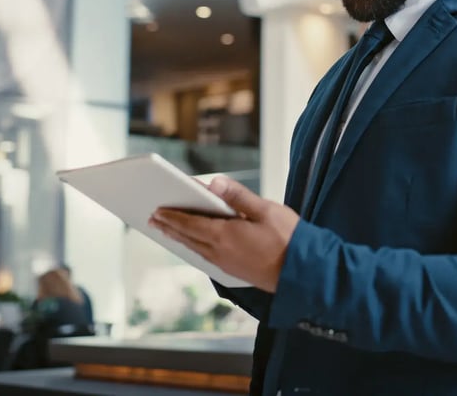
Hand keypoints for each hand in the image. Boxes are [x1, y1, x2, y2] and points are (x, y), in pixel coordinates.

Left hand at [149, 176, 299, 292]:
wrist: (303, 273)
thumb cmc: (289, 239)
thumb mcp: (266, 210)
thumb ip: (239, 196)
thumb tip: (215, 183)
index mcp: (225, 235)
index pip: (190, 223)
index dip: (172, 216)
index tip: (157, 210)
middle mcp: (220, 252)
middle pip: (188, 237)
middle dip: (169, 227)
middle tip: (153, 219)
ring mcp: (226, 264)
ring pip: (195, 249)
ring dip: (179, 239)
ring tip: (167, 231)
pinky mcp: (234, 271)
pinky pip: (205, 258)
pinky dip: (193, 248)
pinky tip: (193, 246)